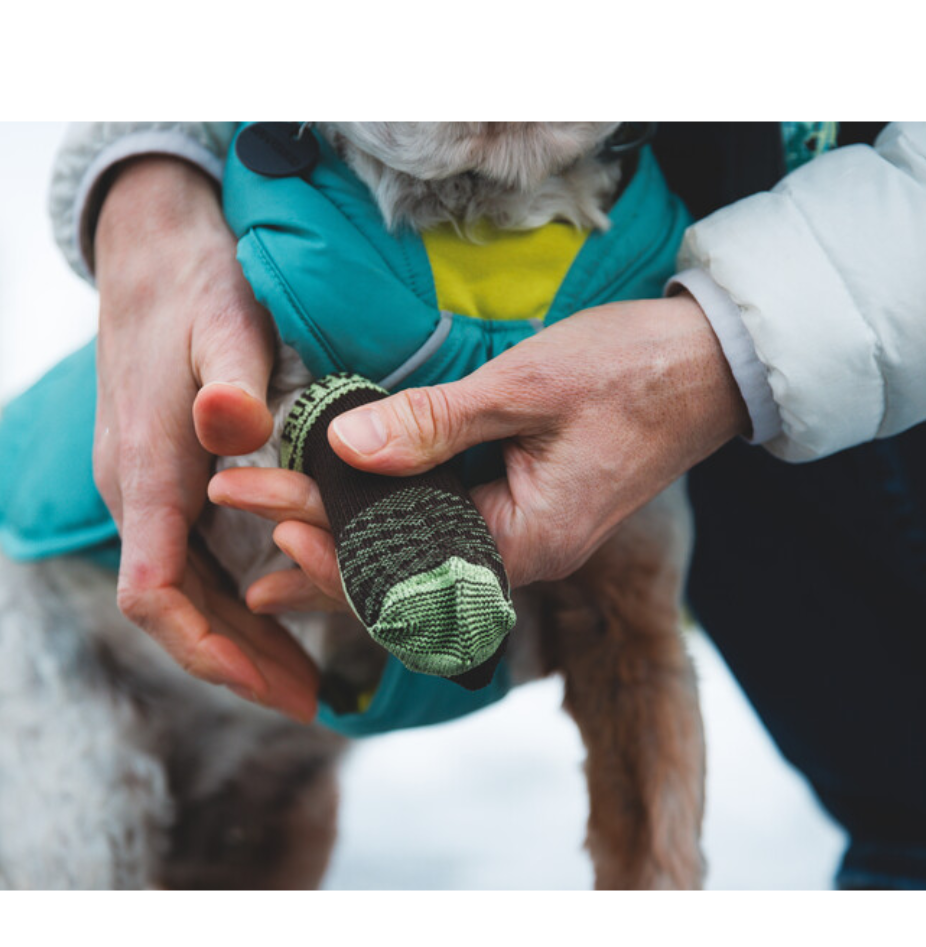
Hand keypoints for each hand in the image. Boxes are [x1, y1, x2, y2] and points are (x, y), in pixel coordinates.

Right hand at [93, 157, 318, 721]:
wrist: (155, 255)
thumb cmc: (196, 290)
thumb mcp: (225, 324)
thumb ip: (230, 381)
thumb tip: (228, 420)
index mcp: (148, 472)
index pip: (156, 594)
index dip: (211, 650)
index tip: (275, 688)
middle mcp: (139, 495)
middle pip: (176, 611)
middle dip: (237, 663)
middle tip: (309, 700)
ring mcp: (149, 491)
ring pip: (186, 594)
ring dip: (238, 641)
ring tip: (302, 679)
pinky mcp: (167, 482)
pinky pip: (194, 564)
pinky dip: (234, 602)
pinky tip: (279, 615)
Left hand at [211, 295, 749, 599]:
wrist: (706, 370)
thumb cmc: (630, 372)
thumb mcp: (528, 387)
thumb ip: (437, 424)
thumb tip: (345, 448)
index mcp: (525, 540)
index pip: (406, 566)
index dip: (330, 549)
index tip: (267, 517)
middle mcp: (520, 558)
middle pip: (401, 577)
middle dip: (317, 551)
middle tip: (240, 514)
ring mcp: (522, 540)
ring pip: (416, 567)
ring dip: (344, 557)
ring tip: (268, 563)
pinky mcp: (521, 514)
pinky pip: (439, 541)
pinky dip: (386, 537)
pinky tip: (346, 532)